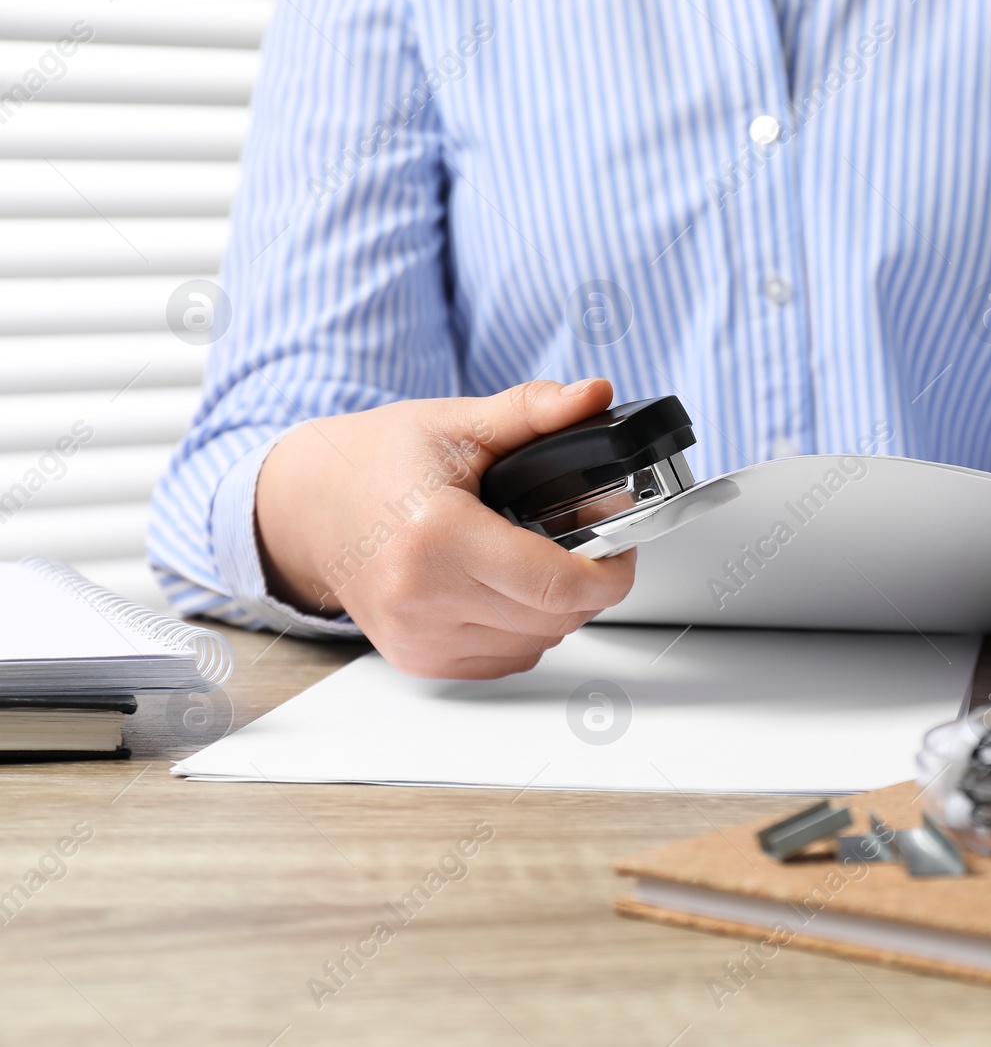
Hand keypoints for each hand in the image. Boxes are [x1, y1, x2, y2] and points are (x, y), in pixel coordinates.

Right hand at [255, 378, 635, 678]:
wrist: (306, 506)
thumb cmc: (375, 463)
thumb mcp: (457, 424)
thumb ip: (532, 410)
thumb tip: (592, 394)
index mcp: (437, 538)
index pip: (559, 585)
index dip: (609, 572)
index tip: (619, 548)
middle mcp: (423, 599)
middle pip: (557, 617)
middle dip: (587, 581)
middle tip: (584, 538)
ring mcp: (419, 638)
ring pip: (538, 643)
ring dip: (556, 607)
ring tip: (540, 557)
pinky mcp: (419, 660)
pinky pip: (507, 658)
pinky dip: (524, 629)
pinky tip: (509, 587)